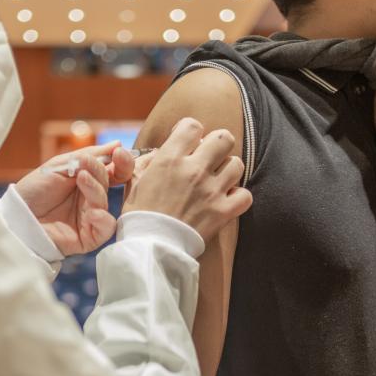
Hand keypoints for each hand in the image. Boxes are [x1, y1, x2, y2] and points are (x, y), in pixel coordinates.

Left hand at [15, 143, 135, 255]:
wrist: (16, 215)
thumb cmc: (34, 190)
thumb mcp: (60, 165)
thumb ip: (89, 155)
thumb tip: (117, 144)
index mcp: (87, 181)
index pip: (114, 171)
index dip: (121, 162)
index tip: (119, 152)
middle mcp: (91, 199)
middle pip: (110, 185)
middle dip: (101, 172)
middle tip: (86, 165)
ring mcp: (90, 219)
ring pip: (105, 204)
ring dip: (95, 189)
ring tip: (80, 179)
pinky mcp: (87, 238)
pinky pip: (105, 229)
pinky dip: (102, 219)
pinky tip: (92, 212)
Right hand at [123, 118, 251, 242]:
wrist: (149, 249)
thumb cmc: (138, 216)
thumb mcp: (131, 183)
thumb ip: (143, 161)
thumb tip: (157, 151)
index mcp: (170, 159)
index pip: (192, 125)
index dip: (190, 131)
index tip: (187, 142)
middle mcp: (194, 170)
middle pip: (223, 138)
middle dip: (216, 145)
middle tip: (207, 158)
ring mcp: (211, 191)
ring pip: (236, 164)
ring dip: (228, 170)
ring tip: (217, 180)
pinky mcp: (222, 212)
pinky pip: (245, 195)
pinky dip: (238, 197)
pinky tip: (226, 199)